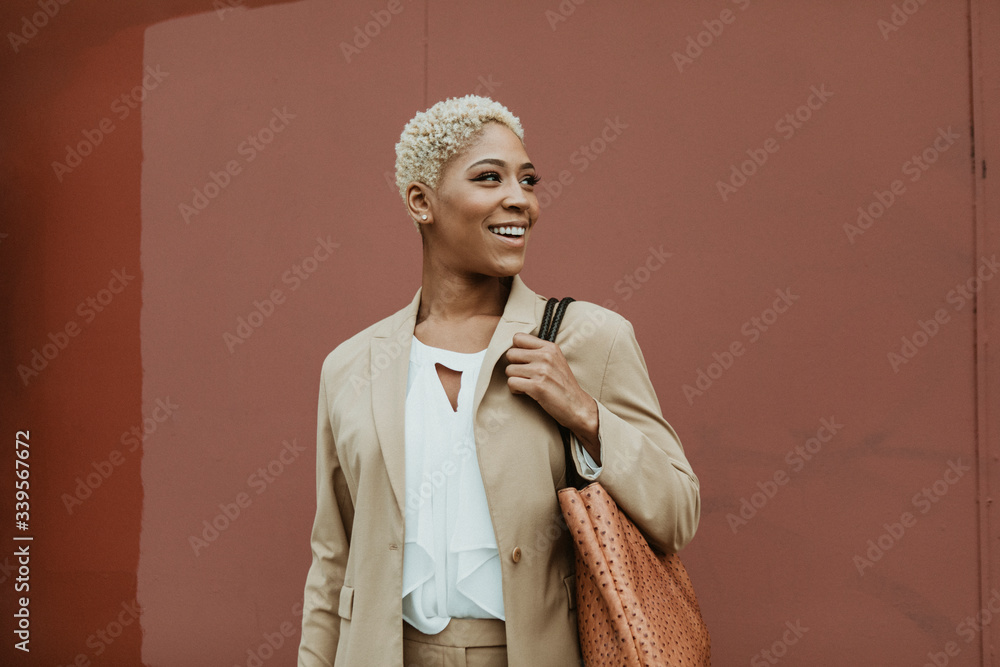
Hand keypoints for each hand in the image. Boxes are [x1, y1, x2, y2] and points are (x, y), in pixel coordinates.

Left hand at [504, 332, 600, 462]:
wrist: (577, 406)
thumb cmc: (564, 385)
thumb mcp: (556, 361)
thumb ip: (539, 351)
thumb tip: (513, 347)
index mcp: (550, 348)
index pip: (518, 337)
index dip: (516, 350)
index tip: (523, 360)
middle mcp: (545, 356)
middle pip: (510, 354)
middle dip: (514, 366)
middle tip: (525, 375)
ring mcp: (541, 371)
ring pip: (509, 370)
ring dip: (515, 379)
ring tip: (528, 385)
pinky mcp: (537, 386)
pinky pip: (511, 383)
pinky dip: (516, 390)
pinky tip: (527, 392)